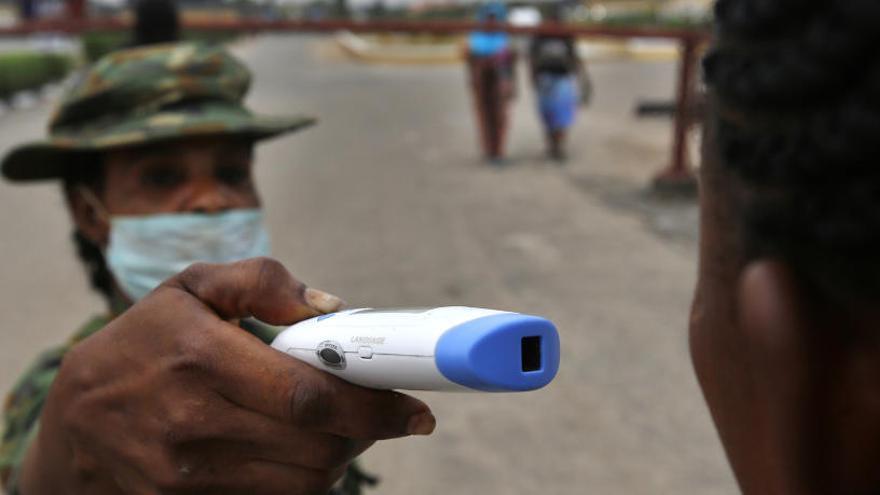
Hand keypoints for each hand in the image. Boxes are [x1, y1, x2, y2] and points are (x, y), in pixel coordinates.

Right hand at [22, 258, 434, 494]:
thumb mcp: (191, 288)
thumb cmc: (142, 343)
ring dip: (338, 457)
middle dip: (365, 433)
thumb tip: (332, 307)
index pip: (309, 396)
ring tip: (342, 428)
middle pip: (315, 446)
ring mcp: (186, 472)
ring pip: (301, 481)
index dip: (372, 407)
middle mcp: (193, 421)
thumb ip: (262, 280)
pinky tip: (302, 450)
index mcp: (201, 357)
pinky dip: (302, 479)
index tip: (413, 410)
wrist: (74, 421)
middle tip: (383, 414)